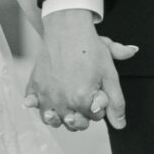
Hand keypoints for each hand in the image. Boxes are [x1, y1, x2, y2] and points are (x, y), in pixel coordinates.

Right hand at [27, 8, 136, 133]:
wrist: (68, 27)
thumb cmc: (90, 48)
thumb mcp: (110, 73)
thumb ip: (117, 102)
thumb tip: (121, 126)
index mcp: (82, 100)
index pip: (95, 117)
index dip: (98, 106)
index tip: (97, 92)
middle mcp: (62, 101)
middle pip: (74, 124)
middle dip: (82, 115)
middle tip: (84, 98)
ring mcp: (45, 95)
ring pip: (52, 120)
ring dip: (60, 116)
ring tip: (66, 105)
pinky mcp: (34, 85)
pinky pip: (32, 104)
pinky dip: (35, 104)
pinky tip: (45, 99)